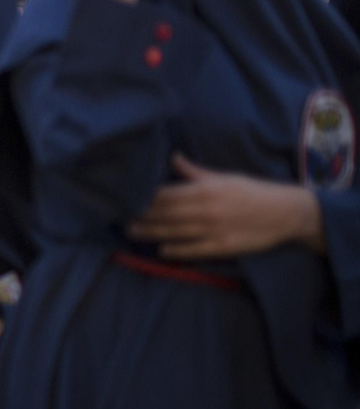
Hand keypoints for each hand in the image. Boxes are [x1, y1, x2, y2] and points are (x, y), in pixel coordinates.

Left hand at [127, 154, 324, 259]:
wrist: (286, 213)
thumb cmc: (252, 191)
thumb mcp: (224, 177)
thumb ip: (195, 172)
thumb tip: (172, 157)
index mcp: (205, 190)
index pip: (166, 194)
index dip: (145, 197)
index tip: (128, 197)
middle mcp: (206, 210)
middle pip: (166, 214)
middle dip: (142, 216)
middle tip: (122, 217)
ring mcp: (214, 230)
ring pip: (175, 232)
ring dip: (152, 232)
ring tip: (133, 231)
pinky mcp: (223, 247)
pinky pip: (194, 250)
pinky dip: (176, 250)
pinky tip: (161, 250)